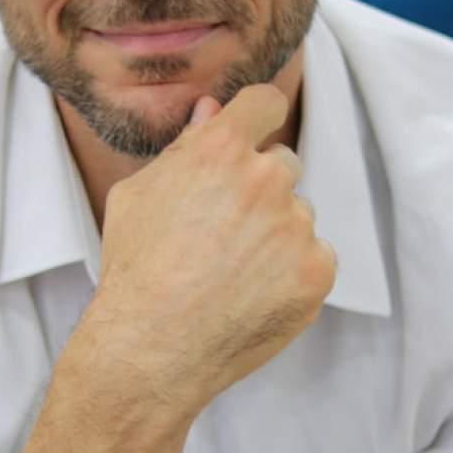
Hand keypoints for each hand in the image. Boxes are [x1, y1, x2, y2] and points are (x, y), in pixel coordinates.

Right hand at [83, 84, 335, 413]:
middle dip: (259, 187)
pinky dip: (291, 272)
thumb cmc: (135, 269)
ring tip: (231, 272)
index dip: (258, 117)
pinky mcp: (316, 271)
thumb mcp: (138, 195)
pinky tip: (252, 293)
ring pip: (297, 215)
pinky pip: (315, 256)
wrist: (151, 349)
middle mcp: (266, 180)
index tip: (252, 138)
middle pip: (283, 163)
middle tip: (222, 231)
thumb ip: (183, 148)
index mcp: (221, 150)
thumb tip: (212, 110)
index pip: (265, 103)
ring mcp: (296, 227)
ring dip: (275, 232)